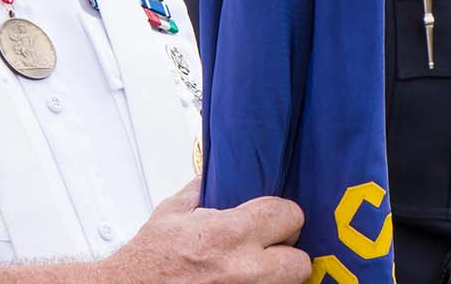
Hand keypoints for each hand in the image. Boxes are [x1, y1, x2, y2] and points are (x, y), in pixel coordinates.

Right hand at [102, 180, 308, 283]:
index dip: (282, 214)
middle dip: (287, 253)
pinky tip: (241, 279)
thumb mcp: (170, 213)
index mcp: (228, 234)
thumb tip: (211, 177)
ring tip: (254, 266)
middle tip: (270, 248)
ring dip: (275, 274)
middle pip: (301, 261)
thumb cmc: (149, 258)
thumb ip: (198, 192)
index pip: (288, 215)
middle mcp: (243, 268)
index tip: (274, 217)